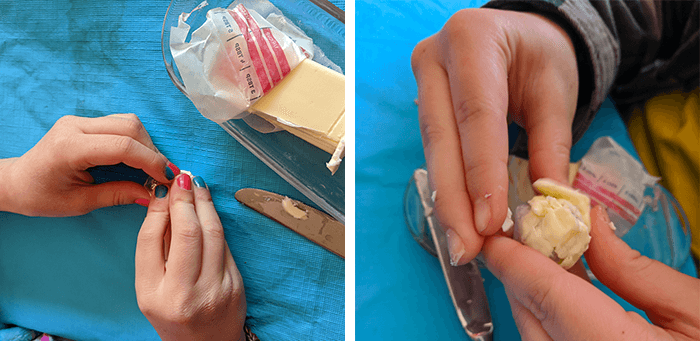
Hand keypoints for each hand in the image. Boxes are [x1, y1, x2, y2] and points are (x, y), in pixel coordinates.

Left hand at [0, 114, 178, 216]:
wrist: (17, 181)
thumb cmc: (41, 196)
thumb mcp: (80, 203)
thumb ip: (117, 195)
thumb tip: (151, 193)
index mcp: (70, 148)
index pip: (123, 146)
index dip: (151, 161)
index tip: (168, 177)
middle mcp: (75, 126)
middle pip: (130, 127)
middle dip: (153, 151)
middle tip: (164, 175)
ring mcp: (79, 121)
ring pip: (128, 122)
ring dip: (146, 144)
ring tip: (152, 168)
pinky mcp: (85, 122)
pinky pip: (120, 124)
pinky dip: (136, 140)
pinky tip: (139, 158)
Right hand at [135, 173, 246, 340]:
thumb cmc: (172, 313)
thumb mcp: (150, 288)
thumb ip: (154, 248)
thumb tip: (162, 203)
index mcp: (155, 294)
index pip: (152, 240)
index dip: (159, 209)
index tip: (163, 188)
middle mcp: (185, 293)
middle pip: (187, 233)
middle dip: (186, 200)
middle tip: (183, 177)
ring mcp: (215, 289)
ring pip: (212, 234)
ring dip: (205, 204)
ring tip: (197, 185)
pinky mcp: (236, 284)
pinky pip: (225, 245)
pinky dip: (215, 223)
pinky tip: (209, 208)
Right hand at [411, 9, 578, 264]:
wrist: (521, 36)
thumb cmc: (542, 58)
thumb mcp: (557, 95)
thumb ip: (550, 148)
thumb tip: (547, 210)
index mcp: (473, 39)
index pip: (477, 115)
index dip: (481, 173)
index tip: (490, 222)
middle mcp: (435, 57)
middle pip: (441, 137)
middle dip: (454, 199)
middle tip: (467, 248)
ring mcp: (422, 80)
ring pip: (431, 149)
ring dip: (447, 201)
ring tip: (463, 244)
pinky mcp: (421, 102)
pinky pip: (433, 151)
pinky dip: (447, 188)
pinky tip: (457, 220)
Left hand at [482, 205, 699, 339]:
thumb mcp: (695, 309)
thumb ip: (631, 269)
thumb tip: (589, 223)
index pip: (546, 298)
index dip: (515, 261)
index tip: (498, 235)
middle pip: (531, 319)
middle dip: (522, 275)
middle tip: (528, 237)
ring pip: (536, 336)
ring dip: (535, 298)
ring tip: (552, 261)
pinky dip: (550, 319)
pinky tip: (568, 295)